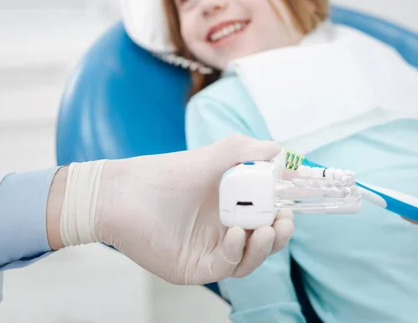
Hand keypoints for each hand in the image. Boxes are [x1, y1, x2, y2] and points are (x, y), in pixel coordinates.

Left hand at [91, 135, 292, 284]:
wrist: (125, 193)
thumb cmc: (167, 173)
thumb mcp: (212, 156)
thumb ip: (246, 151)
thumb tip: (278, 148)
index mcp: (231, 207)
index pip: (266, 215)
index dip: (282, 212)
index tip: (292, 202)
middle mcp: (224, 230)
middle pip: (263, 241)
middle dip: (279, 234)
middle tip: (284, 221)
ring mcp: (210, 251)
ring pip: (249, 259)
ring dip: (263, 247)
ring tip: (265, 230)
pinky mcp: (195, 268)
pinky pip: (225, 268)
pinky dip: (236, 253)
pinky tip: (236, 235)